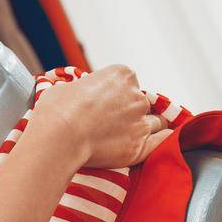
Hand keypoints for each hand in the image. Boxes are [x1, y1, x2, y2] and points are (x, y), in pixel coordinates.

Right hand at [29, 64, 172, 169]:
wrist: (59, 137)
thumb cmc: (57, 110)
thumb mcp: (66, 87)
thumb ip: (81, 90)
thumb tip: (76, 96)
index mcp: (122, 75)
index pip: (128, 83)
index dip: (116, 95)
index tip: (105, 105)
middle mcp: (136, 96)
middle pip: (142, 103)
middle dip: (130, 112)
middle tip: (111, 124)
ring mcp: (141, 122)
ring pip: (154, 123)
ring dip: (144, 128)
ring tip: (126, 138)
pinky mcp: (140, 147)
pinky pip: (162, 143)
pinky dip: (163, 143)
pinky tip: (163, 145)